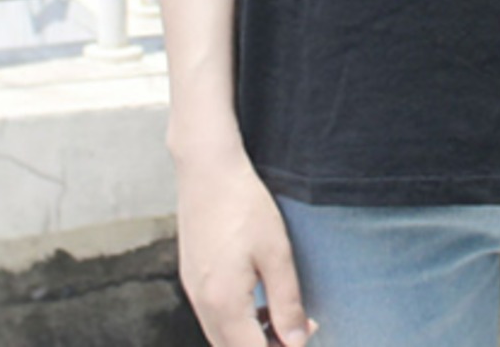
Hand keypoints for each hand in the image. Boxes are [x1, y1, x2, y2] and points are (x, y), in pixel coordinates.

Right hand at [173, 144, 319, 346]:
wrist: (207, 170)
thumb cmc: (245, 206)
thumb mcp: (277, 253)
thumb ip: (287, 303)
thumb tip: (297, 342)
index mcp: (224, 304)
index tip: (307, 332)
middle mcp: (202, 305)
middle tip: (300, 327)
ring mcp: (193, 292)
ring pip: (222, 338)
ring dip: (252, 337)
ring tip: (281, 315)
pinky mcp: (192, 278)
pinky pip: (213, 317)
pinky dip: (237, 321)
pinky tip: (257, 299)